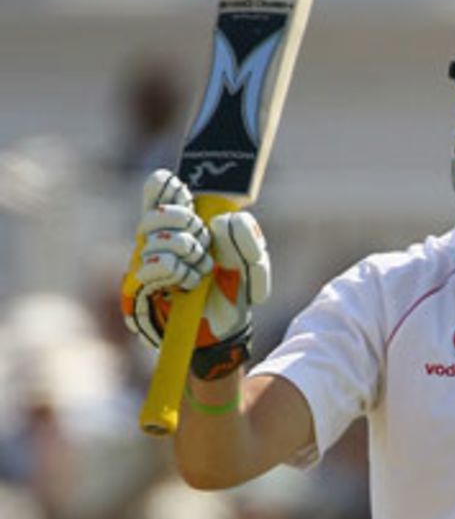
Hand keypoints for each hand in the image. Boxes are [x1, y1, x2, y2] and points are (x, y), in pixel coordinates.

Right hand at [120, 169, 270, 377]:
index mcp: (179, 222)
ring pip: (158, 236)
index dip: (167, 185)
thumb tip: (222, 222)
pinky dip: (178, 271)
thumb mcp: (252, 264)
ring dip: (189, 254)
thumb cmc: (234, 294)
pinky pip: (156, 262)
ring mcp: (143, 260)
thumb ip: (246, 237)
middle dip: (189, 226)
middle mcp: (156, 237)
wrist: (223, 333)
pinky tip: (189, 283)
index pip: (158, 186)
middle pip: (158, 210)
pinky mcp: (138, 286)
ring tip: (200, 272)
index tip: (185, 193)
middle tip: (205, 248)